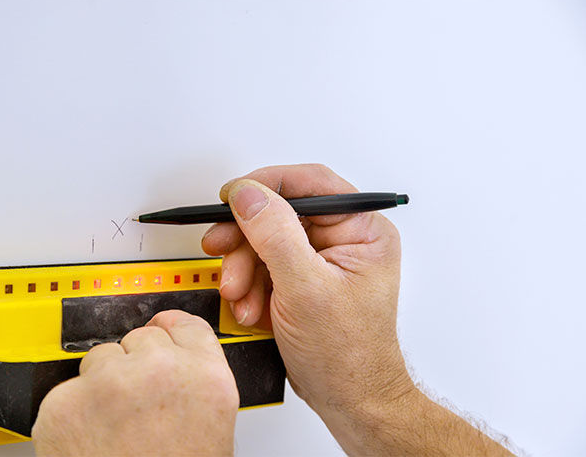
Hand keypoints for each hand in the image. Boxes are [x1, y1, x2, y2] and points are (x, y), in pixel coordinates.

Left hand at [32, 310, 238, 456]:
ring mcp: (108, 384)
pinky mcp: (64, 403)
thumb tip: (178, 358)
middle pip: (140, 338)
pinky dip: (72, 412)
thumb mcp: (213, 427)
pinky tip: (90, 440)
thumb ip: (198, 382)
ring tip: (113, 430)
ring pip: (100, 359)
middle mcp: (158, 370)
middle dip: (135, 366)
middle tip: (137, 408)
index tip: (159, 329)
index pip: (184, 324)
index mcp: (204, 377)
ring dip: (102, 387)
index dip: (169, 330)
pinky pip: (67, 390)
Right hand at [202, 164, 510, 455]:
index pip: (310, 184)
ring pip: (266, 242)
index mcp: (362, 230)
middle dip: (247, 240)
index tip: (232, 196)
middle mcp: (344, 240)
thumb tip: (248, 194)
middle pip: (280, 214)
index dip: (265, 185)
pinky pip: (264, 267)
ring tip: (240, 296)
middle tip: (223, 251)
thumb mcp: (306, 289)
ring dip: (244, 269)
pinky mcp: (302, 281)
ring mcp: (321, 261)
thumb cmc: (348, 354)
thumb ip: (275, 235)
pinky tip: (250, 308)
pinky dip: (249, 286)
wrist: (347, 400)